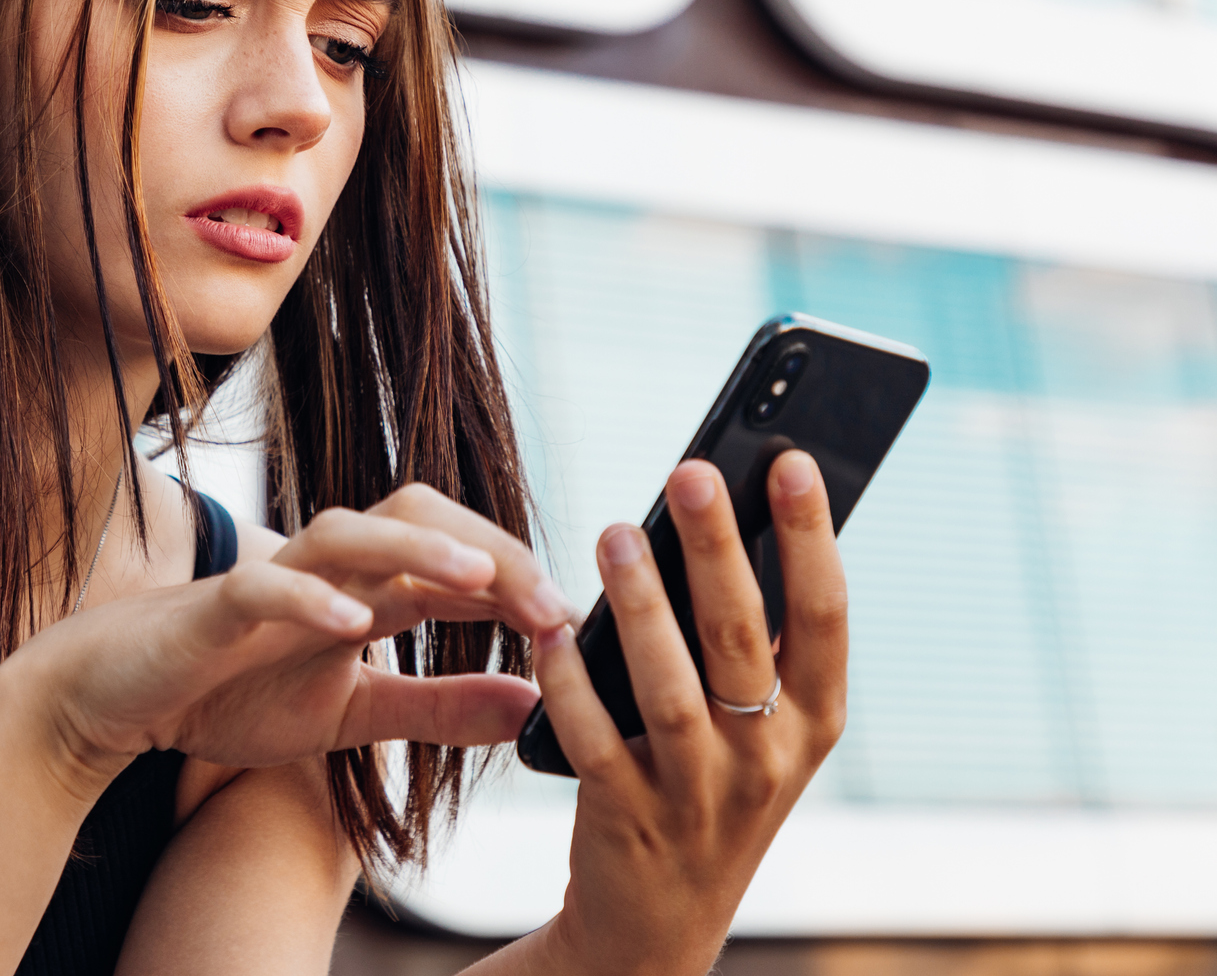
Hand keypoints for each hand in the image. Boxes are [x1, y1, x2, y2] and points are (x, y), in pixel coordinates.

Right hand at [8, 484, 572, 791]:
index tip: (572, 623)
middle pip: (416, 514)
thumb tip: (533, 706)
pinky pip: (265, 585)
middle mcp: (327, 568)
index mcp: (364, 587)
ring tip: (475, 580)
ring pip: (348, 531)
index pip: (455, 555)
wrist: (118, 694)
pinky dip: (310, 597)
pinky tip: (353, 626)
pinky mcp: (215, 607)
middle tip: (548, 605)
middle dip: (487, 548)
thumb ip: (439, 708)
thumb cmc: (231, 690)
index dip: (518, 577)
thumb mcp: (353, 714)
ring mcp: (271, 577)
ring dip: (416, 548)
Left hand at [530, 451, 845, 975]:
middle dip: (718, 549)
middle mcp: (769, 758)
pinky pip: (596, 741)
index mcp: (815, 720)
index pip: (827, 616)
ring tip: (615, 532)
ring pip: (671, 689)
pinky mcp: (627, 816)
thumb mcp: (759, 724)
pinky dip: (572, 685)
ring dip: (641, 607)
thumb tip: (727, 510)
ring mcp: (700, 793)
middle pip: (745, 638)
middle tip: (691, 471)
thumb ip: (755, 639)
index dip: (811, 537)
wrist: (658, 919)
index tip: (790, 460)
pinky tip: (551, 634)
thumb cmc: (709, 781)